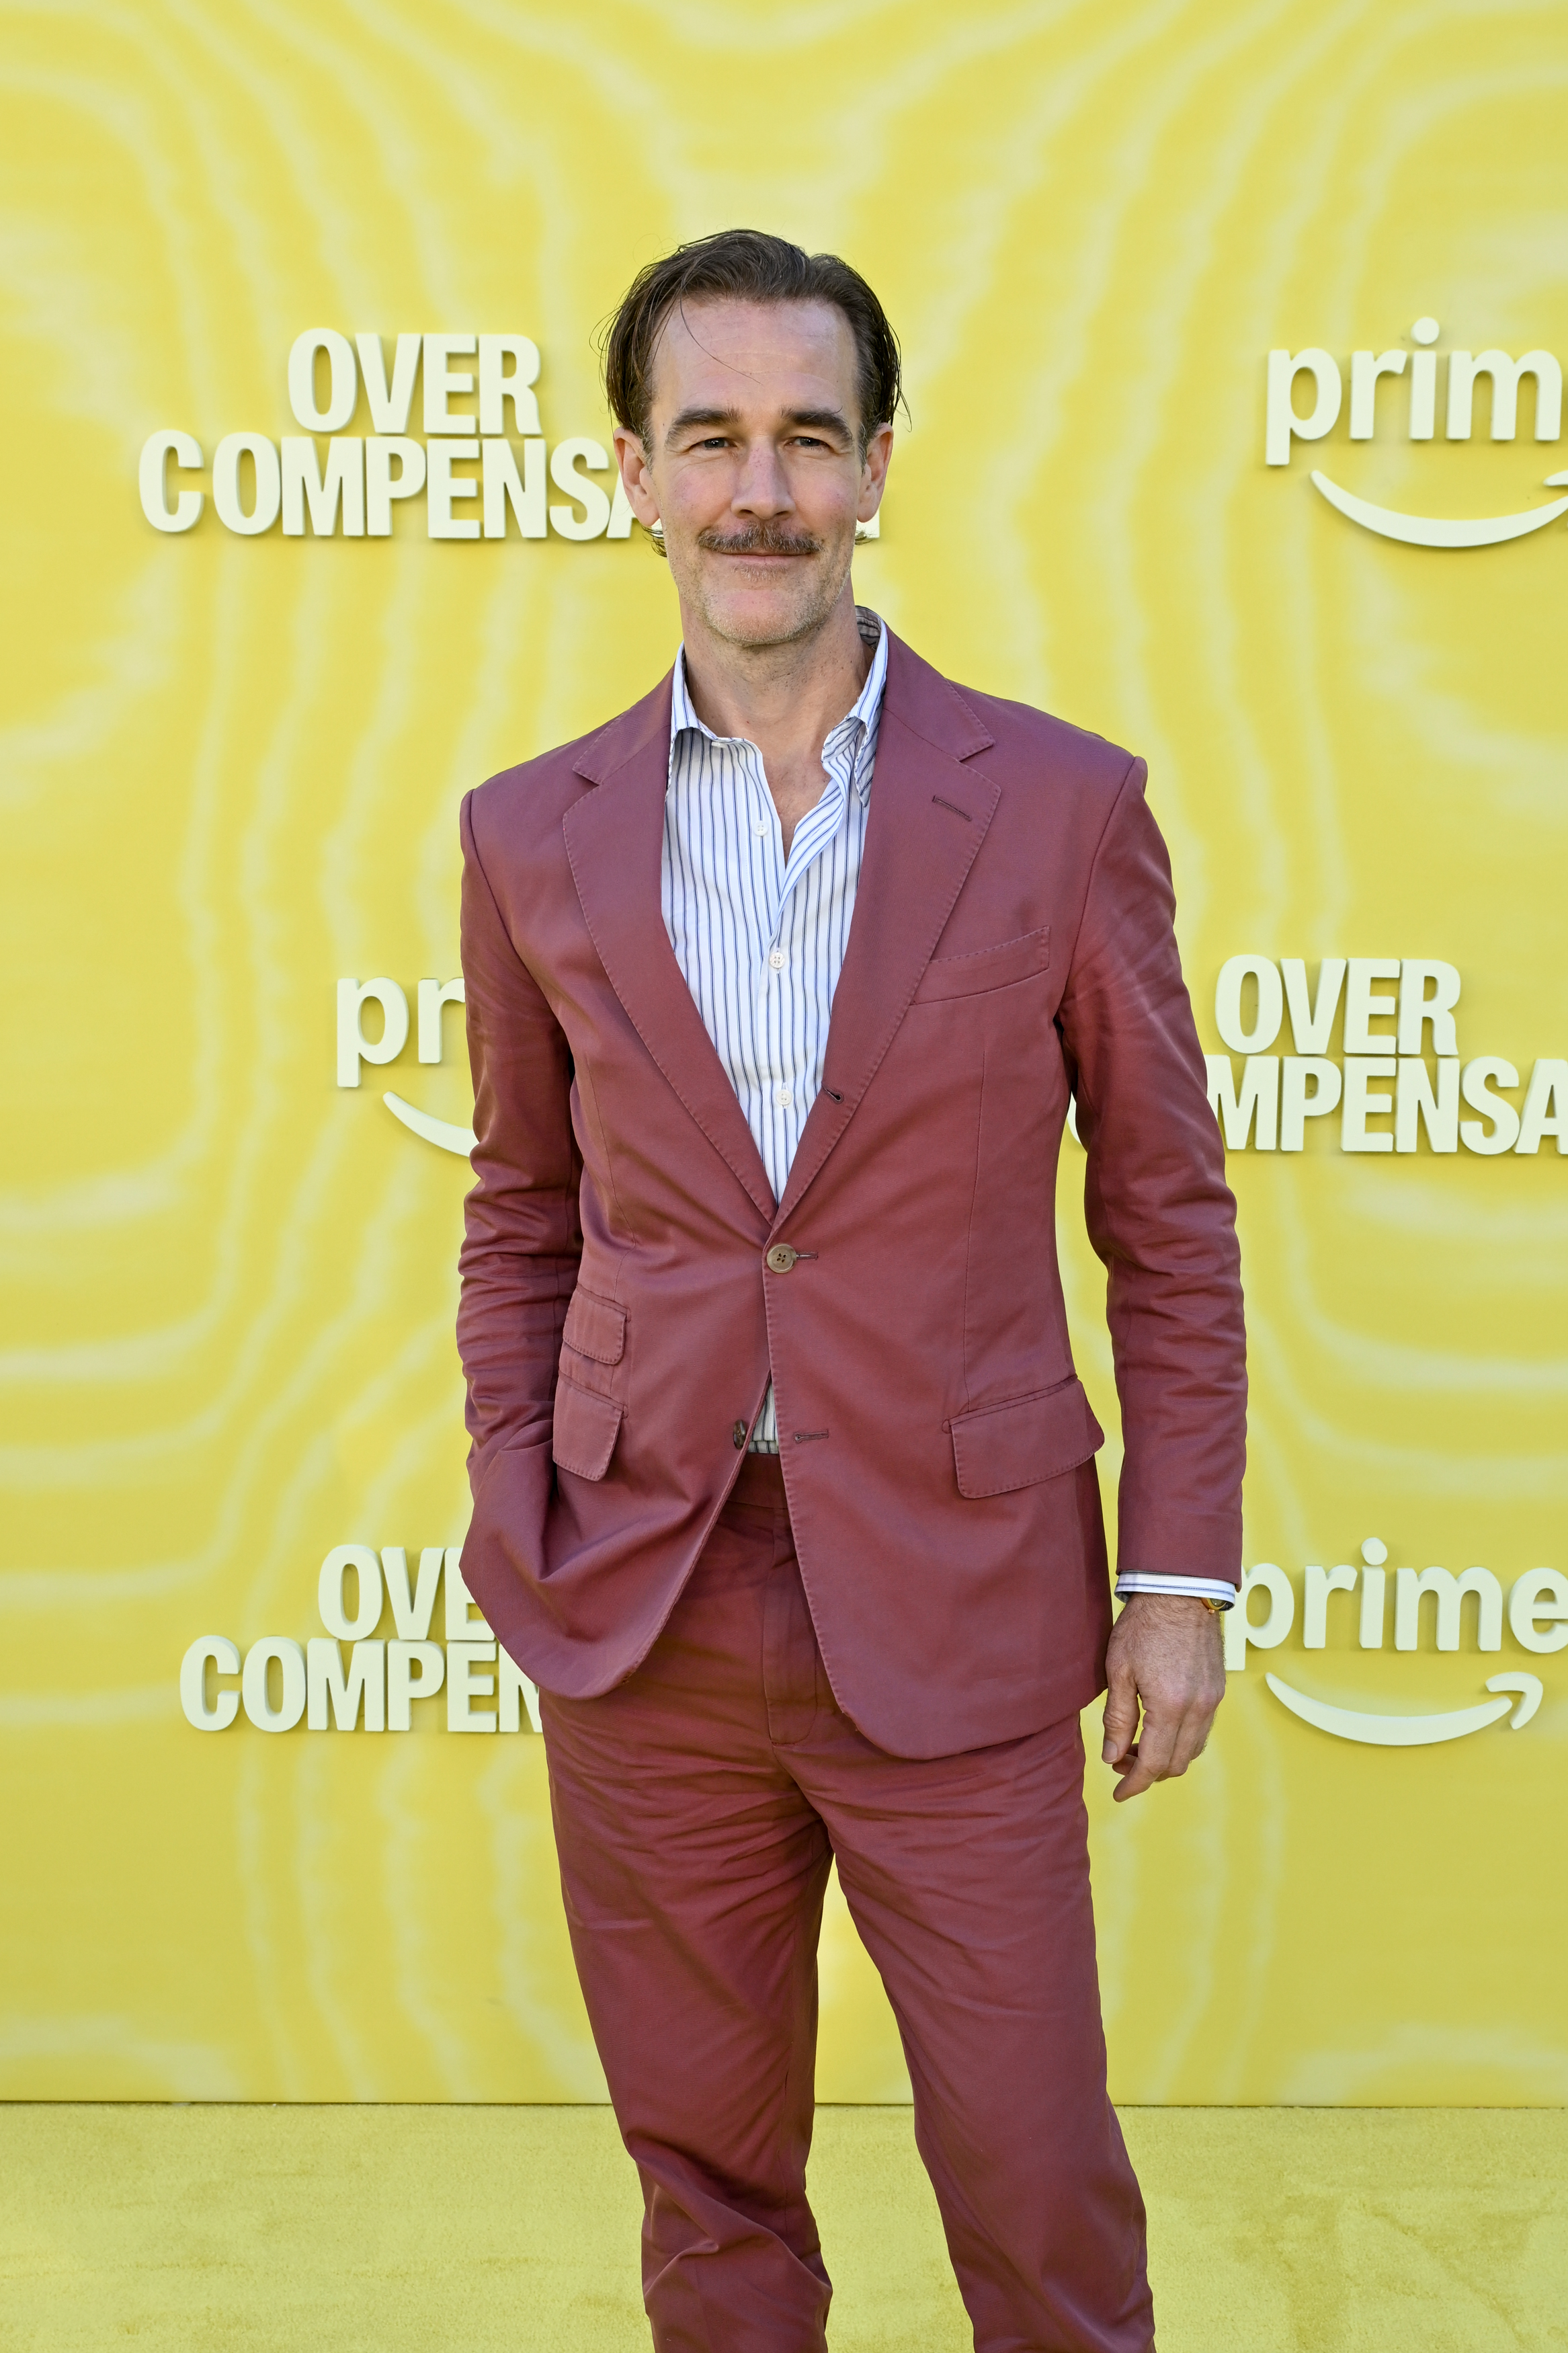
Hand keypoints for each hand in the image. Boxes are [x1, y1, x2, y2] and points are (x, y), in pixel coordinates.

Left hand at [1101, 1593, 1226, 1802]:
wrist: (1180, 1591)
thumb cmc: (1143, 1626)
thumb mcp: (1119, 1670)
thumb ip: (1117, 1718)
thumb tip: (1113, 1757)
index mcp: (1169, 1705)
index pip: (1153, 1763)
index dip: (1134, 1784)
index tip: (1119, 1793)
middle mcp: (1198, 1709)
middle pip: (1176, 1763)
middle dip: (1148, 1773)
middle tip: (1120, 1762)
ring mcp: (1212, 1700)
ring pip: (1192, 1750)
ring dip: (1166, 1758)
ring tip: (1137, 1746)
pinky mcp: (1218, 1691)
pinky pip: (1202, 1731)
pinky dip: (1181, 1741)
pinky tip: (1160, 1729)